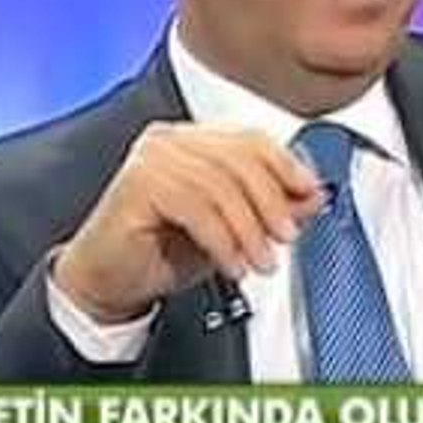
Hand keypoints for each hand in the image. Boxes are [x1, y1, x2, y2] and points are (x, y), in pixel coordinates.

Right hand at [52, 122, 324, 322]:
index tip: (309, 194)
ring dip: (249, 230)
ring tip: (260, 262)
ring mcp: (151, 158)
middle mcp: (171, 141)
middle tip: (286, 237)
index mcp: (195, 141)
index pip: (251, 140)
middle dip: (272, 202)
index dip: (286, 166)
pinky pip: (196, 207)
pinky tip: (232, 266)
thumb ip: (271, 209)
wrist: (108, 282)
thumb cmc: (162, 252)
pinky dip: (222, 240)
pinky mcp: (137, 184)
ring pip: (221, 185)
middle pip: (240, 159)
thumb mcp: (233, 231)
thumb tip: (314, 196)